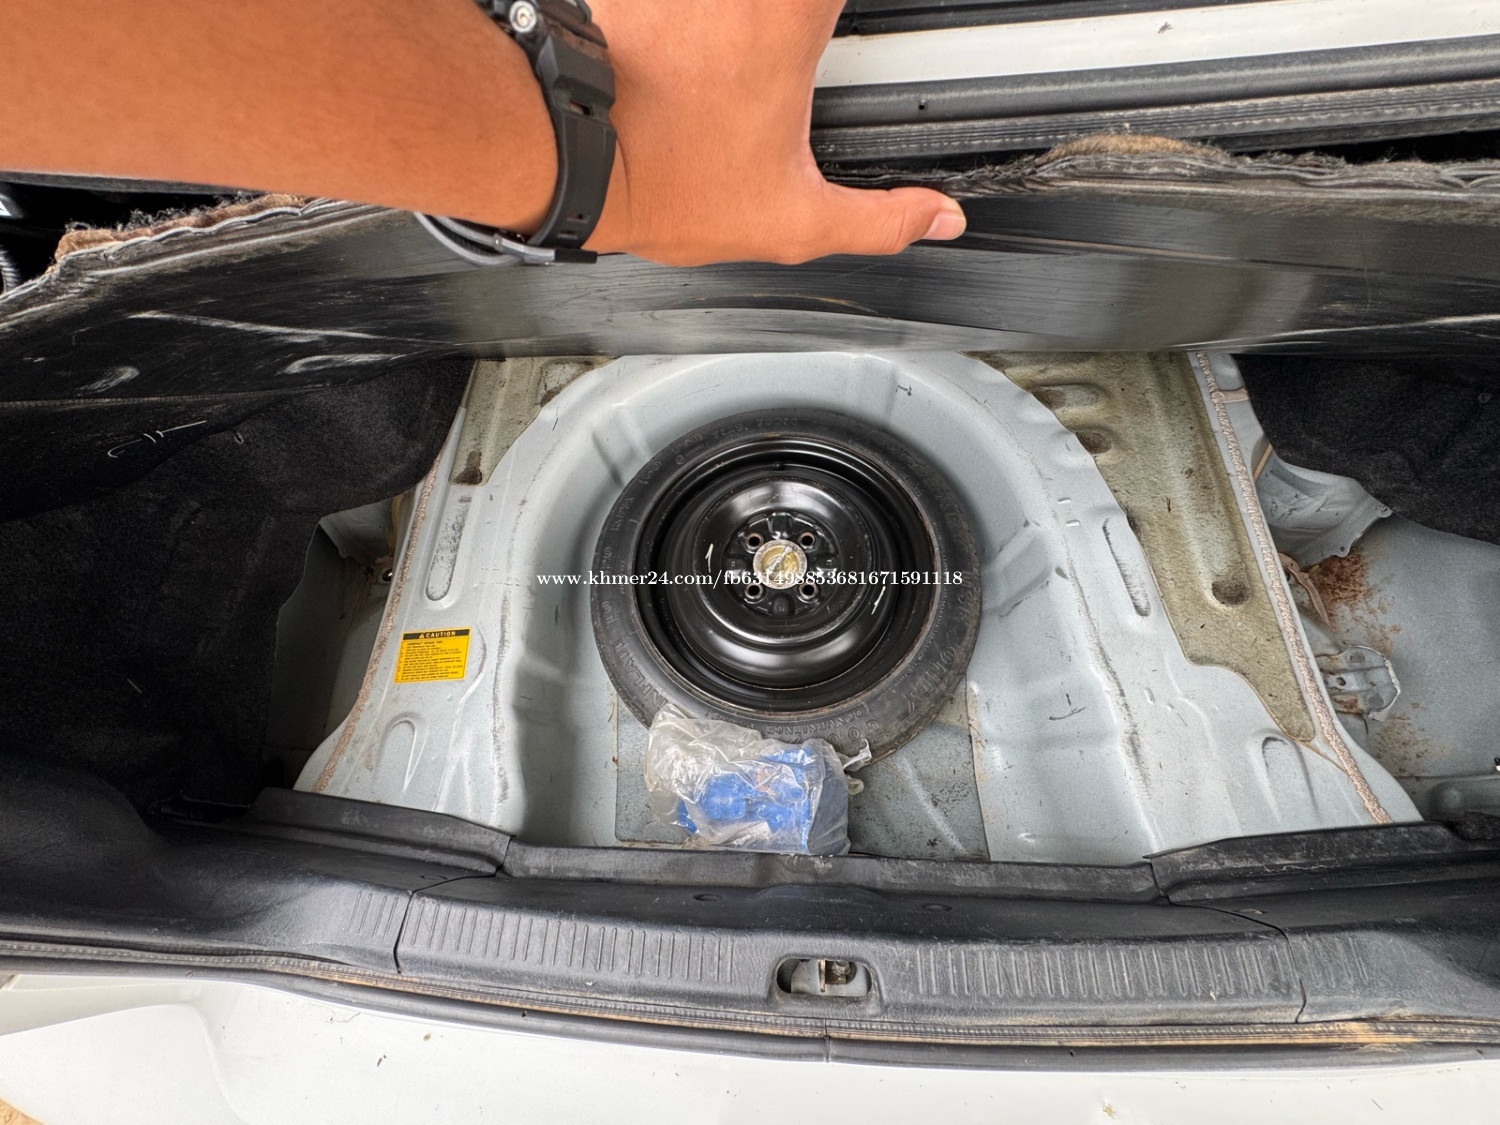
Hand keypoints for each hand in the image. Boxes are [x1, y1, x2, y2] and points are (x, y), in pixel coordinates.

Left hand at [584, 0, 965, 265]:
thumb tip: (938, 219)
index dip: (844, 22)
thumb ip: (879, 220)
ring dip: (749, 23)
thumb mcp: (792, 221)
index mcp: (792, 19)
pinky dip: (700, 21)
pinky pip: (684, 4)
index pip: (852, 3)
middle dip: (799, 23)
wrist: (568, 158)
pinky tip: (694, 57)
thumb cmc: (663, 181)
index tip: (840, 44)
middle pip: (795, 3)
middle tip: (795, 62)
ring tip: (742, 70)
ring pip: (738, 4)